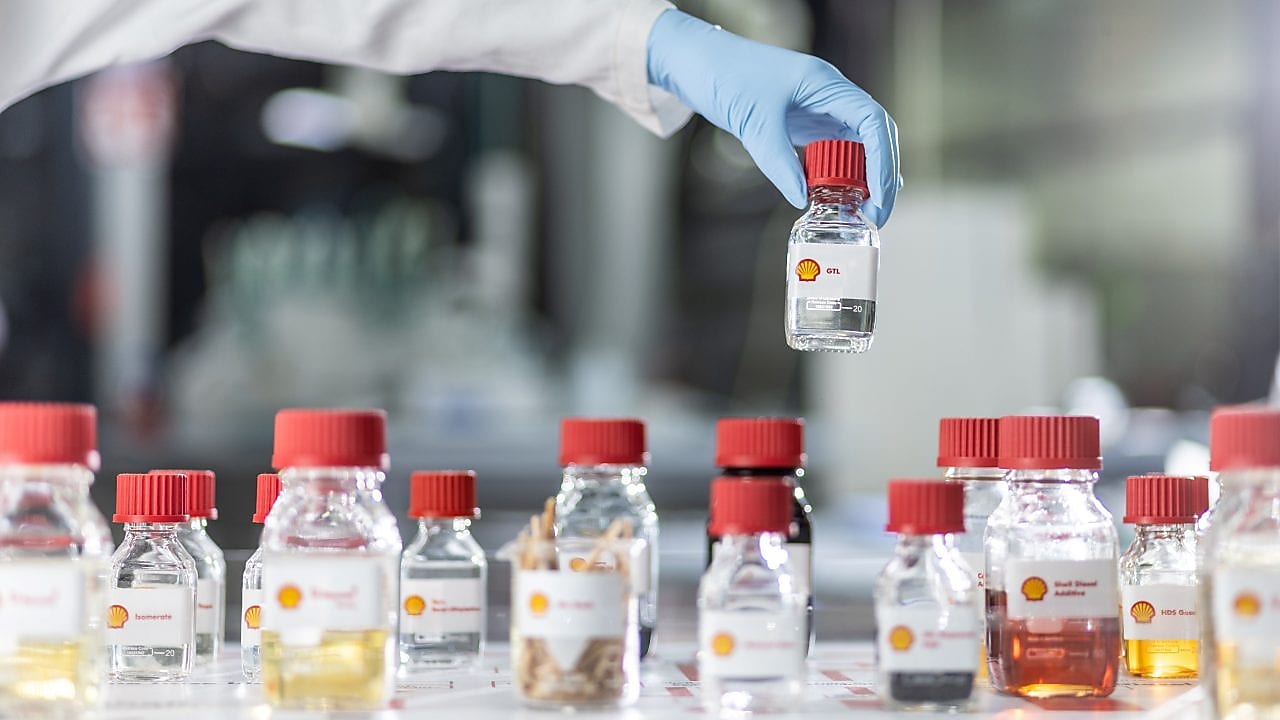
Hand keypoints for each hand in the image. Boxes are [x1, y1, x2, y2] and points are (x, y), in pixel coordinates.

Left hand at [647, 9, 900, 225]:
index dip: (883, 163)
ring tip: (864, 210)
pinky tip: (844, 194)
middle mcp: (830, 93)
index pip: (873, 123)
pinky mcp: (805, 118)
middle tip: (875, 214)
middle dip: (881, 175)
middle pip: (875, 134)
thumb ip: (781, 164)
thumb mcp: (755, 125)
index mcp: (826, 84)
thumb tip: (803, 199)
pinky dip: (842, 171)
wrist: (697, 62)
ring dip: (865, 175)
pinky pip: (835, 146)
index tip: (879, 198)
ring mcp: (820, 105)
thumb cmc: (725, 76)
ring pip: (859, 142)